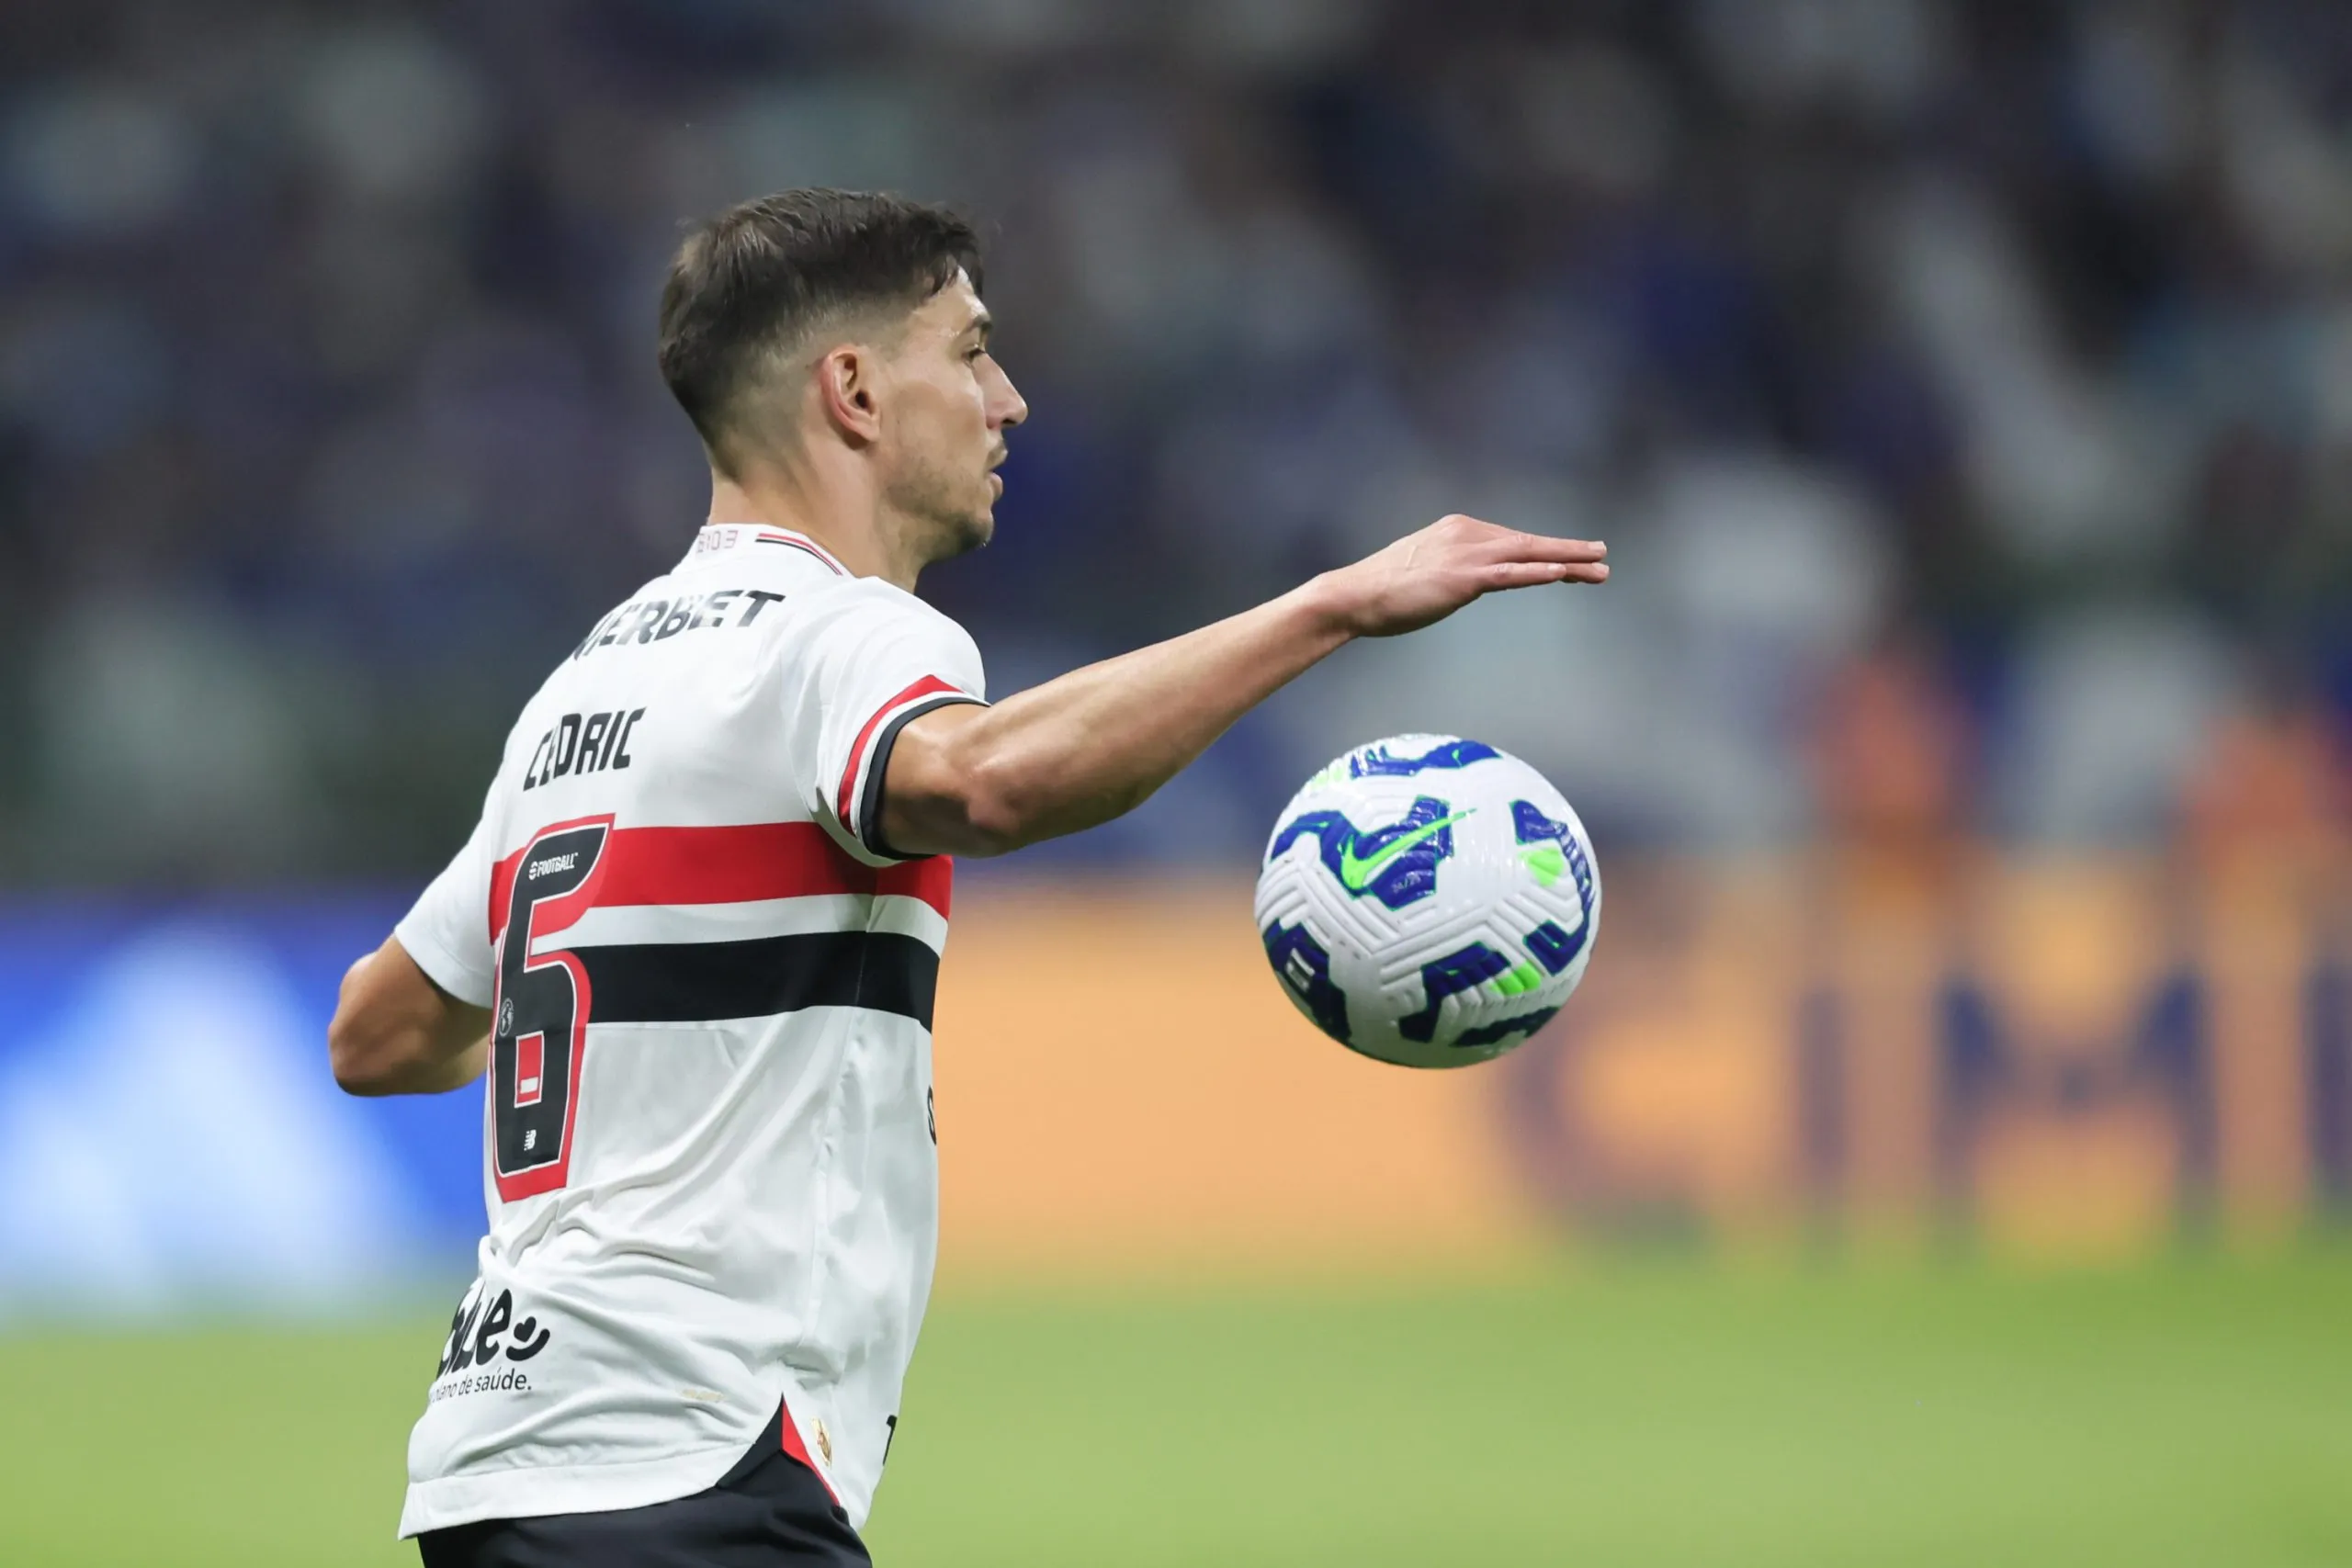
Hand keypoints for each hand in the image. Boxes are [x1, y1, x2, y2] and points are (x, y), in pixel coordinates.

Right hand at [1312, 515, 1607, 637]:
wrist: (1353, 596)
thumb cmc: (1381, 591)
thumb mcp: (1423, 572)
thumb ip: (1450, 571)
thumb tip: (1464, 582)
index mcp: (1458, 530)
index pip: (1512, 541)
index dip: (1545, 551)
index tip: (1571, 561)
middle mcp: (1467, 534)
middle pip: (1529, 543)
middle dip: (1569, 551)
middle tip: (1603, 556)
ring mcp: (1466, 554)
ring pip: (1529, 555)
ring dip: (1569, 561)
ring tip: (1600, 567)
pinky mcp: (1463, 578)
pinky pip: (1511, 575)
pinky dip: (1539, 573)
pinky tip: (1564, 575)